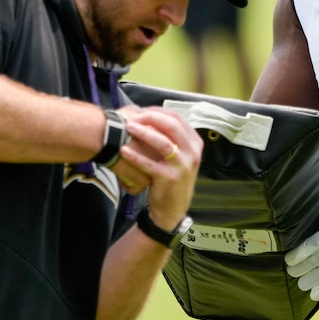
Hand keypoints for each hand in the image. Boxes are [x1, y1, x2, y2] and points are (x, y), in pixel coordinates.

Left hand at [116, 107, 201, 229]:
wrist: (173, 208)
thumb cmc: (171, 177)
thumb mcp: (180, 156)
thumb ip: (172, 137)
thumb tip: (152, 114)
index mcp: (195, 143)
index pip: (178, 118)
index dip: (158, 111)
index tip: (142, 111)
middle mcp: (193, 153)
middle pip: (172, 126)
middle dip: (152, 117)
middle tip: (135, 117)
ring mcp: (183, 166)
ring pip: (163, 142)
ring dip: (144, 132)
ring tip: (128, 127)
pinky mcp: (170, 179)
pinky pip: (150, 164)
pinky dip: (135, 156)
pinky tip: (123, 150)